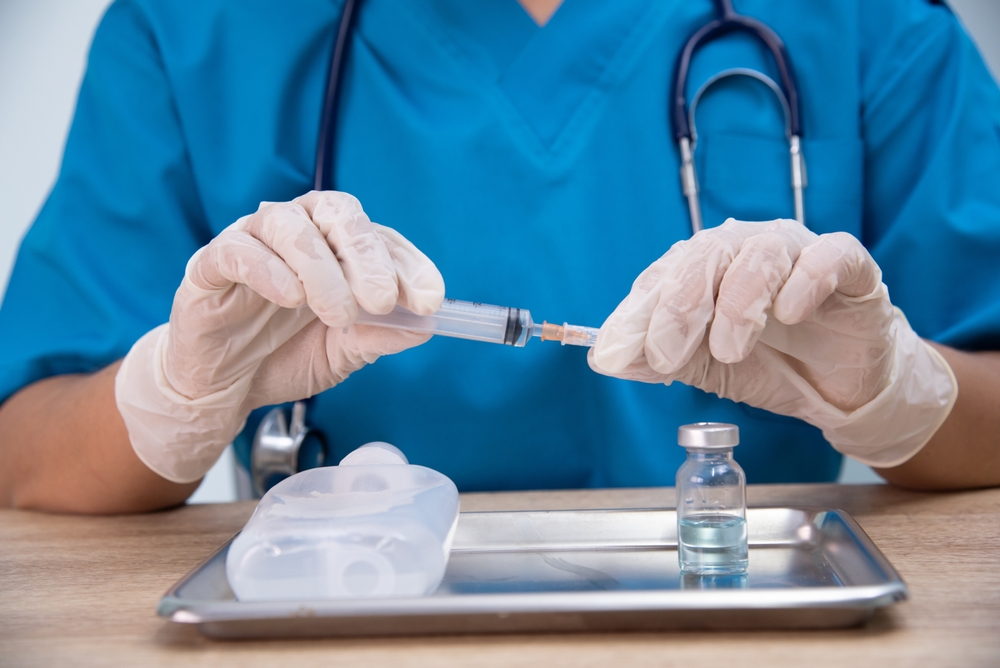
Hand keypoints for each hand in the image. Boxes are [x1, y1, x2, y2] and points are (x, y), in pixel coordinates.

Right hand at [115, 191, 443, 482]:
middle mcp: (297, 232)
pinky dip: (268, 269)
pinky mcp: (208, 266)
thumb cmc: (285, 356)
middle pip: (337, 213)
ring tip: (338, 313)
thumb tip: (424, 324)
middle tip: (382, 301)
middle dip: (368, 255)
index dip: (408, 265)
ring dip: (321, 268)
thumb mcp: (344, 352)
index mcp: (335, 247)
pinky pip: (236, 250)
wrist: (223, 388)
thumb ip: (379, 336)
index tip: (429, 300)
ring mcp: (251, 243)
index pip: (380, 237)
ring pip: (288, 225)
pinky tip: (290, 298)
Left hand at [589, 219, 956, 466]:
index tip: (615, 354)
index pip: (662, 276)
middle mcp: (746, 250)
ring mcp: (798, 253)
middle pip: (706, 253)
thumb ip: (659, 358)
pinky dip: (805, 280)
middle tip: (666, 355)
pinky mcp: (851, 269)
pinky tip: (790, 313)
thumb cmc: (768, 365)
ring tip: (729, 351)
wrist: (840, 389)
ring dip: (737, 302)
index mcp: (704, 268)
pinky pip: (829, 255)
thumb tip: (603, 358)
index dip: (635, 314)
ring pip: (761, 253)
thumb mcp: (704, 368)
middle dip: (678, 305)